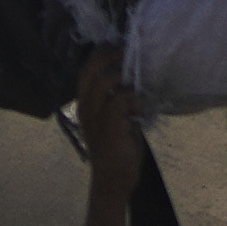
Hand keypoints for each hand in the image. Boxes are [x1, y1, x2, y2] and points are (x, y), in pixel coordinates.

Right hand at [70, 48, 134, 189]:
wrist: (113, 181)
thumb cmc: (117, 149)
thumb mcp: (114, 119)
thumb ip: (118, 99)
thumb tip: (135, 76)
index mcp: (85, 104)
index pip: (86, 69)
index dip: (101, 53)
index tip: (120, 44)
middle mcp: (85, 108)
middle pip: (91, 69)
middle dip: (110, 55)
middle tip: (128, 51)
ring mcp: (95, 118)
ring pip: (104, 81)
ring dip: (124, 77)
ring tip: (138, 84)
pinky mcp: (110, 127)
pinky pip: (121, 100)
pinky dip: (134, 98)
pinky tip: (141, 107)